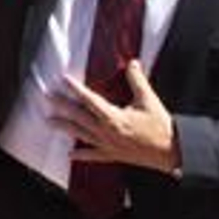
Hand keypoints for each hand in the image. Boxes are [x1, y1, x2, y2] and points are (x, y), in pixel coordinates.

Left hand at [49, 61, 178, 173]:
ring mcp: (108, 145)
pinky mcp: (113, 156)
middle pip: (80, 117)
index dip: (76, 89)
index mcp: (114, 117)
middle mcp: (107, 132)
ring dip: (64, 128)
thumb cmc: (160, 127)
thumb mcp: (149, 100)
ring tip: (49, 122)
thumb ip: (137, 80)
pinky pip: (93, 156)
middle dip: (62, 106)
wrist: (171, 152)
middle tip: (47, 98)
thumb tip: (132, 63)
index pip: (90, 100)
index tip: (64, 80)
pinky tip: (70, 154)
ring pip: (81, 135)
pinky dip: (81, 155)